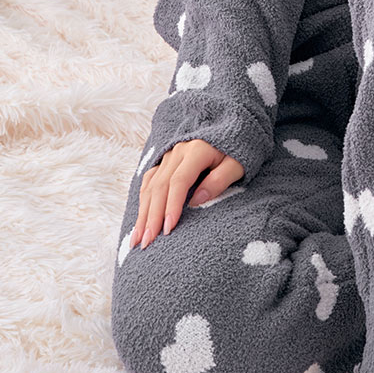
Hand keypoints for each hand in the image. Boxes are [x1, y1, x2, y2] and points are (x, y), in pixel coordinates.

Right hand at [129, 139, 245, 249]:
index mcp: (197, 150)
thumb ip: (219, 180)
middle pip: (160, 186)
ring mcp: (169, 155)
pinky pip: (149, 181)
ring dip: (143, 213)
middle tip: (147, 242)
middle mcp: (178, 151)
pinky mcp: (165, 161)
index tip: (168, 229)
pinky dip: (143, 201)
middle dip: (152, 216)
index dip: (172, 205)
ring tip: (137, 239)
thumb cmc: (237, 152)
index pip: (179, 181)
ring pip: (151, 186)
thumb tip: (196, 201)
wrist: (232, 130)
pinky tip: (139, 219)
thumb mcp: (237, 165)